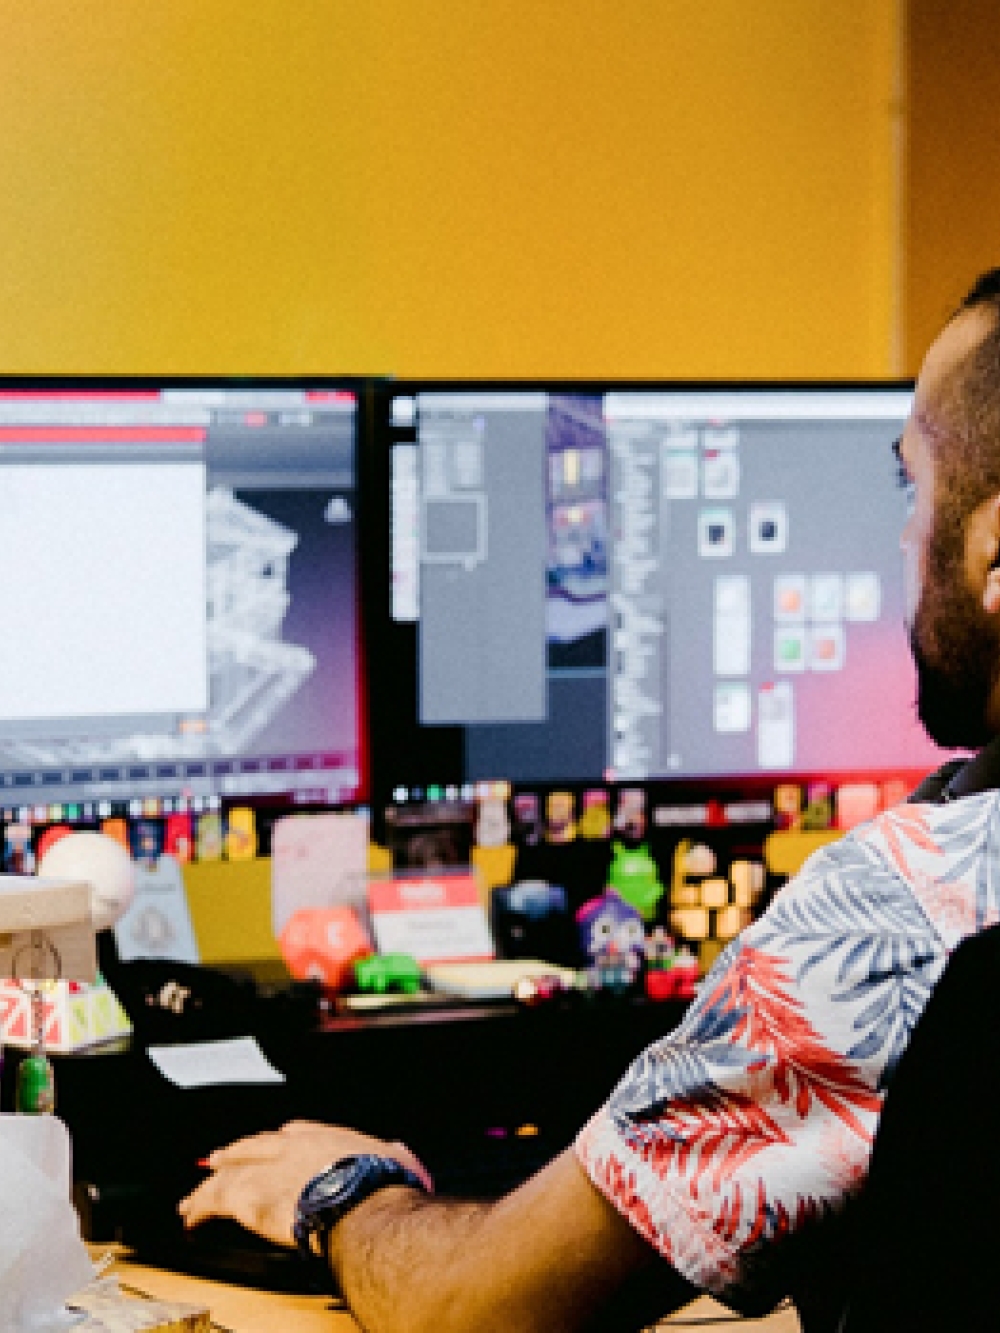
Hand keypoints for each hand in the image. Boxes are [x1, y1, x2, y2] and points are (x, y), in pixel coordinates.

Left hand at [177, 1120, 432, 1247]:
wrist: (362, 1199)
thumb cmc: (382, 1183)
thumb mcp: (397, 1158)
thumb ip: (392, 1153)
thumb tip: (400, 1152)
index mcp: (324, 1137)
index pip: (291, 1134)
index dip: (277, 1144)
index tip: (272, 1147)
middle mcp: (290, 1146)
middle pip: (252, 1147)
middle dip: (235, 1153)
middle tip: (219, 1159)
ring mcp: (266, 1168)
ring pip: (228, 1173)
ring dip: (209, 1185)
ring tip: (193, 1197)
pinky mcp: (247, 1196)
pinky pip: (214, 1200)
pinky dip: (200, 1209)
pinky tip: (190, 1218)